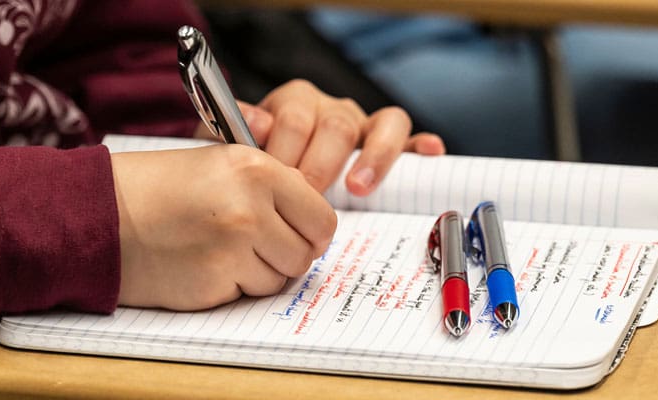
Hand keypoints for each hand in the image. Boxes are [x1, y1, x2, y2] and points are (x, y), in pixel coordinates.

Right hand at [110, 145, 336, 310]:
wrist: (99, 215)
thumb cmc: (157, 188)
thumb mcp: (218, 164)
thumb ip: (270, 186)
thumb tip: (312, 216)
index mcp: (256, 169)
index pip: (321, 217)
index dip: (311, 231)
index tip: (297, 234)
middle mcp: (250, 207)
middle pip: (304, 253)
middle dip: (285, 256)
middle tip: (256, 246)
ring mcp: (233, 248)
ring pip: (277, 279)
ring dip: (255, 272)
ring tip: (218, 249)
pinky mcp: (214, 281)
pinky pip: (245, 294)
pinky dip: (229, 285)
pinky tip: (200, 263)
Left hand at [194, 79, 444, 195]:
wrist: (270, 176)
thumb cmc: (254, 167)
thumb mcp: (231, 151)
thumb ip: (227, 134)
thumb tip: (256, 123)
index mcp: (293, 105)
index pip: (293, 116)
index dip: (285, 149)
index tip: (276, 179)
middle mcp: (331, 110)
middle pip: (335, 124)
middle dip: (320, 163)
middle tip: (308, 194)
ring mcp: (362, 126)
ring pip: (380, 123)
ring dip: (372, 157)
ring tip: (358, 188)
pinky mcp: (389, 144)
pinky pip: (410, 136)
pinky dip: (421, 144)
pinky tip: (430, 153)